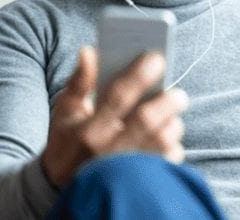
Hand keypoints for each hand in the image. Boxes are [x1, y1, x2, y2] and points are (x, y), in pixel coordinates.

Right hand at [41, 46, 188, 187]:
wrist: (62, 188)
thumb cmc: (68, 142)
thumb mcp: (65, 112)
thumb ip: (80, 82)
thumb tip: (89, 51)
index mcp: (88, 129)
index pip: (117, 97)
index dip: (138, 76)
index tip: (156, 58)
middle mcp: (107, 150)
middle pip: (146, 120)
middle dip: (167, 101)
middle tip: (177, 93)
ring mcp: (126, 170)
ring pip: (163, 140)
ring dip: (173, 123)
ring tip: (170, 116)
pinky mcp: (142, 182)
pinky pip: (170, 160)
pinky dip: (174, 147)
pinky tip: (166, 140)